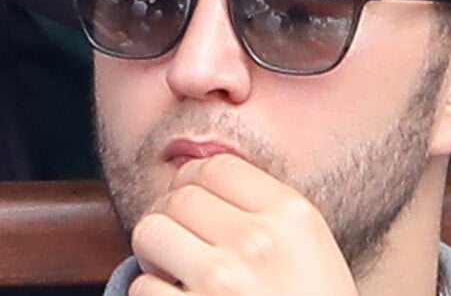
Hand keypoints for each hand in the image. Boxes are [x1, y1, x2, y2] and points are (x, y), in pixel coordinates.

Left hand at [129, 154, 358, 294]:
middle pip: (179, 196)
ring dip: (154, 249)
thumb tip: (199, 176)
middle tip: (179, 235)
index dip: (193, 178)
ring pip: (151, 231)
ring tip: (171, 265)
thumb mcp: (308, 244)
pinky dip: (151, 293)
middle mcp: (257, 241)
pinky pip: (142, 287)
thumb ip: (263, 205)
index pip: (217, 166)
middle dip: (169, 212)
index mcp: (291, 214)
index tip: (189, 194)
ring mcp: (222, 282)